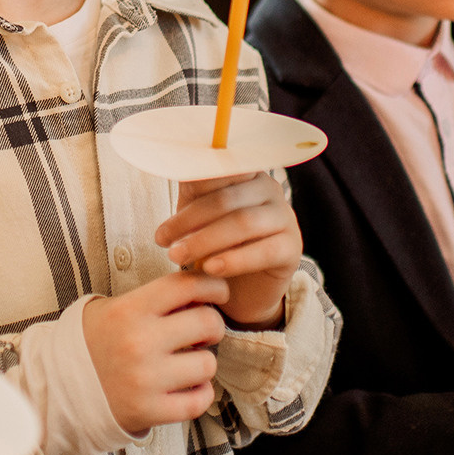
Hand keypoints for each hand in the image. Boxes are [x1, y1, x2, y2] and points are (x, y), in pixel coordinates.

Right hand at [83, 271, 228, 433]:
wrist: (61, 386)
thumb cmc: (97, 341)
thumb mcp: (116, 307)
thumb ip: (157, 298)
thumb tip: (203, 291)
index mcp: (130, 309)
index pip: (188, 285)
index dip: (213, 285)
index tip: (218, 293)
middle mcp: (139, 342)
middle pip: (208, 322)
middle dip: (212, 326)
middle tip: (202, 332)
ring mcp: (145, 379)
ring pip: (208, 364)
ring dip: (204, 362)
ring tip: (187, 362)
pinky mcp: (149, 410)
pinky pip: (199, 401)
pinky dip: (201, 394)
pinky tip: (188, 387)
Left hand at [156, 172, 299, 327]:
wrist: (242, 290)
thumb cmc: (216, 244)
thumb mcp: (197, 214)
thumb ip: (192, 189)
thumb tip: (172, 164)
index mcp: (246, 172)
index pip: (218, 170)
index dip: (188, 186)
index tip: (163, 204)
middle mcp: (269, 188)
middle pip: (225, 199)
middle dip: (188, 220)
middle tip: (162, 240)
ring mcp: (285, 217)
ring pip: (242, 223)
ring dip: (204, 241)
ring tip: (177, 256)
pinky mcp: (292, 247)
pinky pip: (263, 251)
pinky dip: (234, 260)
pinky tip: (210, 269)